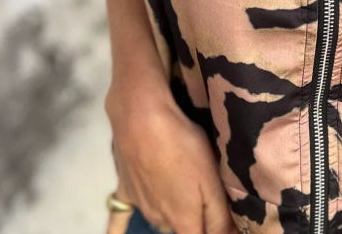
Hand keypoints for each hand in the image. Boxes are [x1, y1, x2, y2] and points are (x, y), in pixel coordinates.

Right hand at [105, 76, 239, 233]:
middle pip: (181, 229)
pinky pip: (118, 219)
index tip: (224, 223)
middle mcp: (160, 220)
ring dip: (172, 216)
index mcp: (184, 220)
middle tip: (204, 196)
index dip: (215, 232)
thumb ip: (219, 215)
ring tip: (182, 193)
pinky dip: (117, 233)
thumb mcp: (211, 178)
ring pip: (160, 220)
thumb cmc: (183, 146)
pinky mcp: (124, 189)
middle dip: (195, 221)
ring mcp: (140, 206)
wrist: (142, 120)